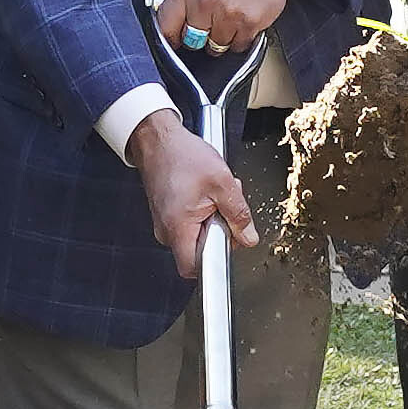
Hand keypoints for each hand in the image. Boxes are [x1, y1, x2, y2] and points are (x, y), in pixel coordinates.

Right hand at [131, 113, 256, 276]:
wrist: (158, 140)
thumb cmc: (182, 156)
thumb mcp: (222, 183)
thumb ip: (238, 214)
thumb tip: (248, 238)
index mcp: (178, 228)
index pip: (195, 268)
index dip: (217, 260)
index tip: (228, 239)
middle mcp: (167, 232)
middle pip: (201, 252)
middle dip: (221, 231)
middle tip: (225, 205)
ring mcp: (166, 225)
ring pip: (198, 237)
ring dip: (214, 219)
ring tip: (215, 194)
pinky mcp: (168, 217)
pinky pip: (191, 225)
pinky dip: (204, 212)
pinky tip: (206, 193)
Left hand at [153, 0, 302, 59]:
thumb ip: (178, 2)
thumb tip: (168, 29)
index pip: (166, 28)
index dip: (171, 37)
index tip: (176, 39)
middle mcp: (205, 1)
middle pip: (192, 42)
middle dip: (200, 35)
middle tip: (210, 19)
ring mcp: (228, 14)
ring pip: (216, 47)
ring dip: (222, 37)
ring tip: (229, 15)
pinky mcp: (249, 23)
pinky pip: (237, 47)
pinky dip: (240, 37)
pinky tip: (242, 18)